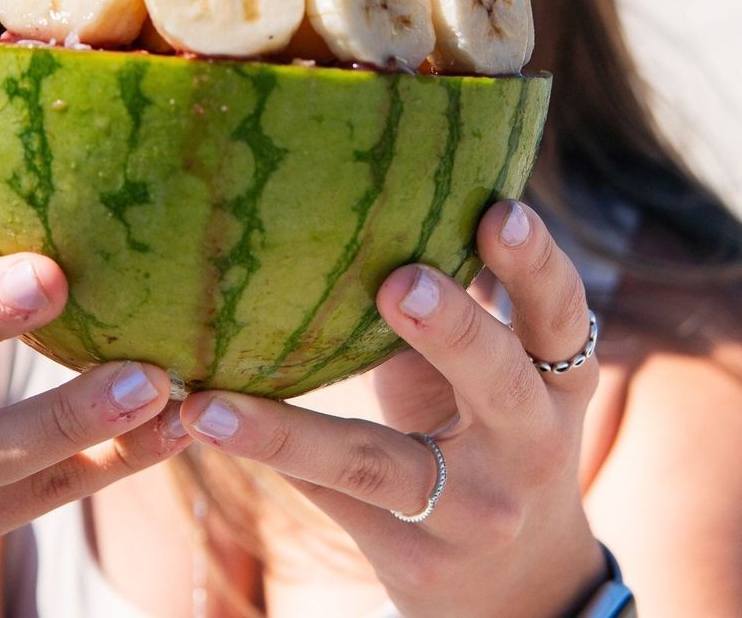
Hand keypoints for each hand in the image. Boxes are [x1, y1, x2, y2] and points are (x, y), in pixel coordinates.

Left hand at [179, 201, 606, 617]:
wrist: (520, 587)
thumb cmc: (485, 433)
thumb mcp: (491, 373)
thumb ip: (455, 302)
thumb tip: (380, 184)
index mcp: (554, 379)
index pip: (559, 312)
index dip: (534, 264)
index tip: (500, 209)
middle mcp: (527, 444)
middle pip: (499, 382)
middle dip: (456, 330)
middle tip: (402, 281)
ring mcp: (470, 510)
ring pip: (380, 465)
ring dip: (294, 433)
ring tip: (214, 405)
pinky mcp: (413, 556)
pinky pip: (331, 495)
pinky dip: (267, 454)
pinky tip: (202, 422)